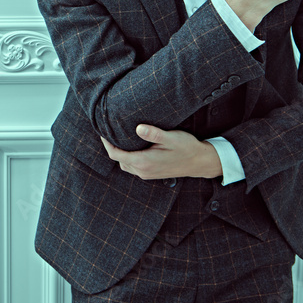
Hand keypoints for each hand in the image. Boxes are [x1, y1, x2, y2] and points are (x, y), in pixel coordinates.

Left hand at [100, 124, 222, 179]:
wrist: (200, 162)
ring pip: (125, 164)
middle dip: (111, 146)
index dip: (106, 143)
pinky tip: (131, 146)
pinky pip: (133, 166)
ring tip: (118, 137)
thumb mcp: (171, 138)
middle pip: (118, 159)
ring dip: (120, 153)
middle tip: (108, 130)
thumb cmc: (186, 148)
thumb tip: (138, 128)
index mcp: (144, 162)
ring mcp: (147, 174)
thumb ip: (154, 134)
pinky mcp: (151, 174)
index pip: (115, 154)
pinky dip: (128, 157)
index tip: (102, 130)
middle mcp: (143, 171)